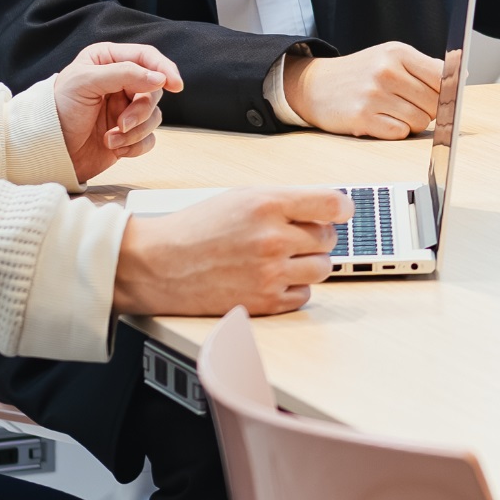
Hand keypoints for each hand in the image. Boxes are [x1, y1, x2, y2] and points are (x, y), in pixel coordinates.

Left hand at [53, 42, 179, 183]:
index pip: (146, 57)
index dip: (164, 69)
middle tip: (122, 123)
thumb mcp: (86, 82)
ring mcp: (125, 109)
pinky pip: (148, 139)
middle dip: (141, 110)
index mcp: (108, 60)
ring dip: (135, 131)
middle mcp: (120, 82)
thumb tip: (159, 78)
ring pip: (154, 116)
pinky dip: (135, 146)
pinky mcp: (128, 134)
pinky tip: (115, 148)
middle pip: (154, 89)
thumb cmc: (57, 110)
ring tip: (110, 138)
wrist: (46, 150)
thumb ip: (124, 74)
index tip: (175, 85)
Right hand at [114, 186, 345, 317]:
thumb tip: (328, 208)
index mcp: (267, 205)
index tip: (341, 211)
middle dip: (316, 236)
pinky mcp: (264, 302)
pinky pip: (304, 295)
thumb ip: (284, 201)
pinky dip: (294, 288)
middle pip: (329, 238)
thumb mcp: (240, 197)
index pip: (332, 204)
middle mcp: (272, 238)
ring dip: (309, 263)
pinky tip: (272, 278)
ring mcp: (269, 273)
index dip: (341, 208)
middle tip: (292, 236)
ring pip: (322, 268)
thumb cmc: (196, 229)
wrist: (158, 264)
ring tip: (282, 258)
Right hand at [284, 40, 443, 138]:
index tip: (442, 97)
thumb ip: (424, 67)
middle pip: (434, 103)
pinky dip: (395, 131)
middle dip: (427, 109)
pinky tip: (380, 121)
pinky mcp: (362, 118)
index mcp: (398, 53)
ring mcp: (374, 95)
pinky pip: (399, 134)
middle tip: (407, 105)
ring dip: (411, 122)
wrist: (315, 85)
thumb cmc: (360, 73)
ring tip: (392, 112)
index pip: (443, 76)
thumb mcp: (390, 58)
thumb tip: (462, 74)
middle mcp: (386, 71)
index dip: (446, 91)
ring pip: (420, 121)